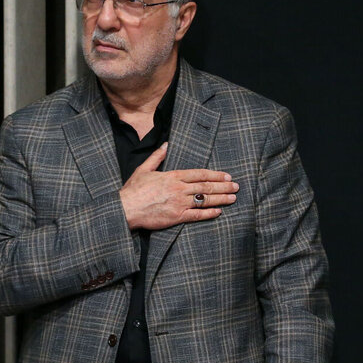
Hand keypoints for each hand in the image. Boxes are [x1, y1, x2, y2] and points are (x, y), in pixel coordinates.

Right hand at [119, 142, 239, 229]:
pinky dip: (209, 213)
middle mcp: (179, 189)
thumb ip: (157, 156)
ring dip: (221, 198)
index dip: (215, 175)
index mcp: (173, 176)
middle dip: (223, 186)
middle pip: (206, 186)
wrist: (126, 209)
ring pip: (205, 200)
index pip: (199, 174)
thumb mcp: (144, 169)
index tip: (227, 175)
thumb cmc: (133, 190)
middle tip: (236, 186)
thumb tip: (166, 145)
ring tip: (233, 198)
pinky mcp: (177, 217)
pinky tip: (219, 212)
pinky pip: (197, 215)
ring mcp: (179, 203)